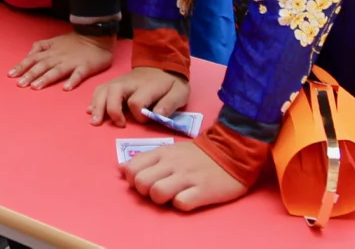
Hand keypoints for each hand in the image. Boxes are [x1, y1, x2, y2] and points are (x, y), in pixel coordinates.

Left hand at [11, 31, 114, 90]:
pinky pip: (78, 74)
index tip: (10, 75)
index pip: (33, 59)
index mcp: (51, 52)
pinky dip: (72, 81)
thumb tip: (29, 54)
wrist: (96, 35)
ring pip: (57, 71)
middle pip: (42, 66)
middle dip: (30, 75)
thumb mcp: (54, 40)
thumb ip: (41, 46)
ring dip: (46, 78)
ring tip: (36, 87)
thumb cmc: (74, 41)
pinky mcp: (85, 67)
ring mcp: (72, 62)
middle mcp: (58, 57)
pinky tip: (66, 88)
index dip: (22, 66)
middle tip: (20, 84)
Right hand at [89, 65, 189, 126]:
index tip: (146, 119)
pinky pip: (100, 89)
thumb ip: (169, 104)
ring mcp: (120, 81)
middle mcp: (130, 82)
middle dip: (112, 109)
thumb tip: (156, 115)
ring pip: (103, 90)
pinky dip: (93, 100)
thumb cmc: (171, 83)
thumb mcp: (179, 92)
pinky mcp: (115, 83)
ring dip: (97, 105)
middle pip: (114, 92)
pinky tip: (91, 111)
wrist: (163, 63)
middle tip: (118, 124)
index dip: (139, 115)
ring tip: (95, 121)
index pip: (137, 102)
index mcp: (147, 86)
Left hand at [122, 141, 246, 211]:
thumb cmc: (198, 154)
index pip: (132, 169)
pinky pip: (181, 203)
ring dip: (161, 200)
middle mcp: (171, 164)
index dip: (133, 180)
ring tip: (173, 197)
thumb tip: (121, 169)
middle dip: (145, 192)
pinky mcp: (202, 190)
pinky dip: (182, 204)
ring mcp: (187, 177)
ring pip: (157, 193)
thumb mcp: (170, 151)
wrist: (233, 151)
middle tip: (158, 191)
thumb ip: (147, 159)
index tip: (144, 182)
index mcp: (162, 153)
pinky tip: (189, 199)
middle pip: (141, 183)